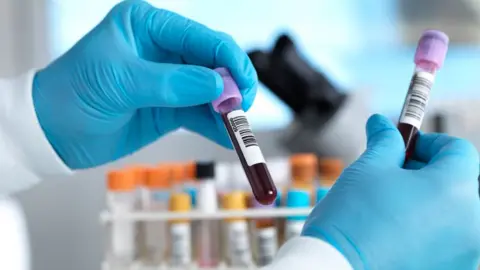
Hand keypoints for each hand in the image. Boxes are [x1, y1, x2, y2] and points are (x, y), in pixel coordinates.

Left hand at [33, 0, 256, 168]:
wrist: (51, 132)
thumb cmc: (72, 94)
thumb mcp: (120, 82)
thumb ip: (171, 83)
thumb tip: (218, 86)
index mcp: (148, 25)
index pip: (200, 37)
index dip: (227, 59)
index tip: (242, 83)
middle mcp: (162, 48)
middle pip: (213, 63)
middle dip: (231, 85)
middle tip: (241, 107)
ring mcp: (169, 79)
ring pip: (212, 90)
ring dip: (227, 108)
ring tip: (237, 127)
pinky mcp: (170, 106)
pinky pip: (200, 114)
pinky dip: (215, 125)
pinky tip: (226, 136)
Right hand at [302, 114, 479, 269]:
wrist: (338, 268)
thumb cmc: (353, 217)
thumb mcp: (368, 167)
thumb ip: (385, 140)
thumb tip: (382, 123)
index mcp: (456, 188)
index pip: (459, 151)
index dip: (429, 143)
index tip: (405, 148)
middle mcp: (473, 222)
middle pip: (460, 182)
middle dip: (428, 172)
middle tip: (393, 175)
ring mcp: (465, 252)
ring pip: (454, 213)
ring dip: (429, 201)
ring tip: (392, 205)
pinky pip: (447, 240)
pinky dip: (429, 229)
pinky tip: (396, 230)